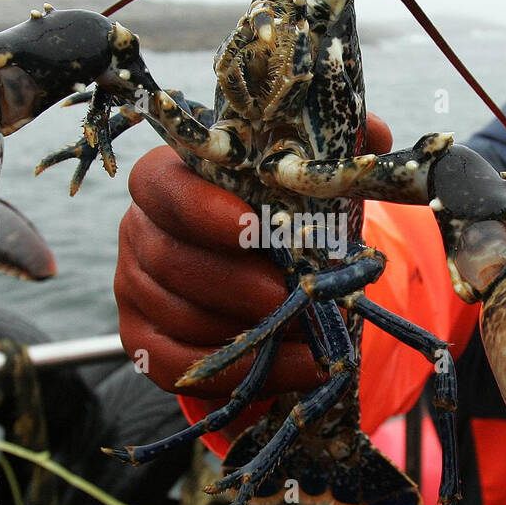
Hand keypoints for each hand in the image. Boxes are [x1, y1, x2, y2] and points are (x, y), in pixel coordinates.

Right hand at [115, 114, 392, 399]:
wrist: (262, 277)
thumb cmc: (277, 220)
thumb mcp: (302, 184)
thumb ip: (330, 154)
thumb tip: (373, 133)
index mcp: (166, 179)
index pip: (160, 185)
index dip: (200, 207)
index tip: (255, 227)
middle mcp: (138, 230)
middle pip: (170, 257)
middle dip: (238, 284)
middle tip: (292, 296)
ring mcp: (132, 287)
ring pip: (177, 314)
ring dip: (246, 330)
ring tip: (305, 335)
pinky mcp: (139, 339)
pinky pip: (174, 364)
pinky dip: (236, 371)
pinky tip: (294, 369)